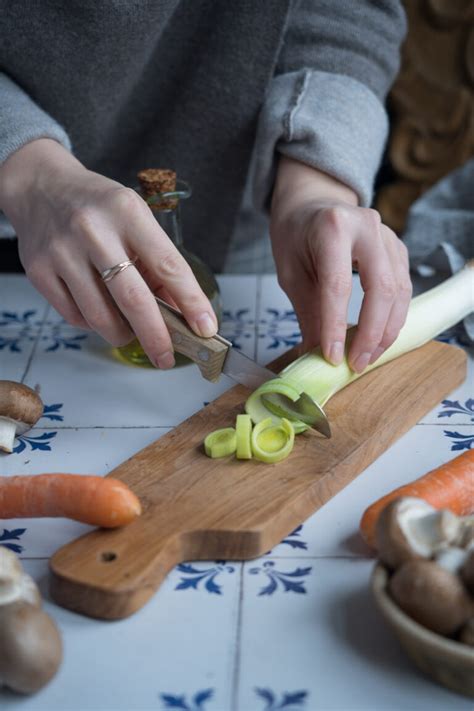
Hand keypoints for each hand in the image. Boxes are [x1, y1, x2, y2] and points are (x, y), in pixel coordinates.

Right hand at [0, 139, 217, 368]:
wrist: (41, 188)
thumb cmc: (98, 207)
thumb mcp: (135, 220)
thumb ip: (157, 263)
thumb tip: (180, 312)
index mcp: (127, 212)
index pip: (169, 265)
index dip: (191, 302)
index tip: (206, 327)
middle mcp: (93, 230)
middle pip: (134, 299)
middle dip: (156, 336)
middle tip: (166, 356)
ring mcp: (62, 252)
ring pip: (101, 316)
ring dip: (123, 334)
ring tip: (130, 332)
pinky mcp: (39, 271)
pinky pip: (75, 317)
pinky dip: (94, 325)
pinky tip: (99, 312)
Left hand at [270, 156, 411, 371]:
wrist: (312, 203)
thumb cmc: (297, 235)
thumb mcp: (290, 272)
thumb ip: (307, 311)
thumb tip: (316, 354)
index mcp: (333, 227)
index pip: (338, 285)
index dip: (336, 325)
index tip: (333, 357)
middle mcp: (367, 227)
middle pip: (381, 288)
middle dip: (371, 333)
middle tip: (357, 363)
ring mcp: (388, 236)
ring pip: (399, 291)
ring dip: (386, 331)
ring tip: (367, 357)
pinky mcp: (398, 249)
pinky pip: (403, 289)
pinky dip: (392, 318)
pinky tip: (377, 337)